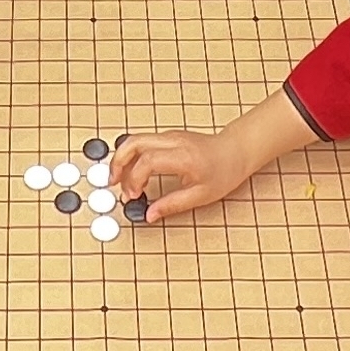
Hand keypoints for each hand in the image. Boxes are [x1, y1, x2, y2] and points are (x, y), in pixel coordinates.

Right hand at [107, 126, 252, 220]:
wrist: (236, 151)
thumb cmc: (224, 170)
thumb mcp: (201, 195)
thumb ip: (172, 205)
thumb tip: (150, 214)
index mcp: (182, 156)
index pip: (147, 161)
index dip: (134, 179)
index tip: (133, 195)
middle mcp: (173, 141)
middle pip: (134, 143)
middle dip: (118, 163)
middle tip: (113, 183)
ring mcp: (169, 136)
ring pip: (135, 140)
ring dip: (122, 159)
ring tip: (119, 179)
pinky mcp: (168, 137)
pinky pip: (143, 142)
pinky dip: (132, 156)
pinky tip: (133, 172)